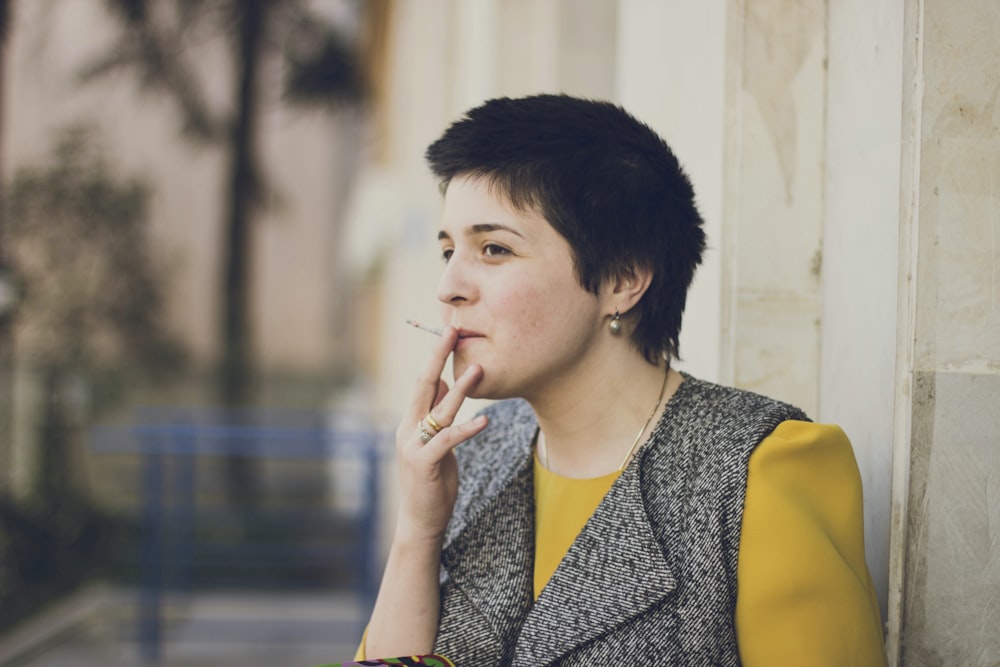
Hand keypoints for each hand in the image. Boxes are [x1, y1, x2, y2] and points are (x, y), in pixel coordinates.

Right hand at [394, 327, 487, 542]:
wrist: (420, 522)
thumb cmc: (432, 483)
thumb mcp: (436, 443)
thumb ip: (436, 415)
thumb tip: (442, 382)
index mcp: (410, 422)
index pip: (423, 382)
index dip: (435, 356)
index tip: (448, 332)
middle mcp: (408, 429)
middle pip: (423, 385)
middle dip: (438, 356)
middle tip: (452, 330)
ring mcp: (413, 446)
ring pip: (439, 410)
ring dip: (460, 388)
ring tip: (478, 369)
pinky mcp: (424, 463)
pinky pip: (448, 440)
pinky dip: (467, 429)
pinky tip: (485, 419)